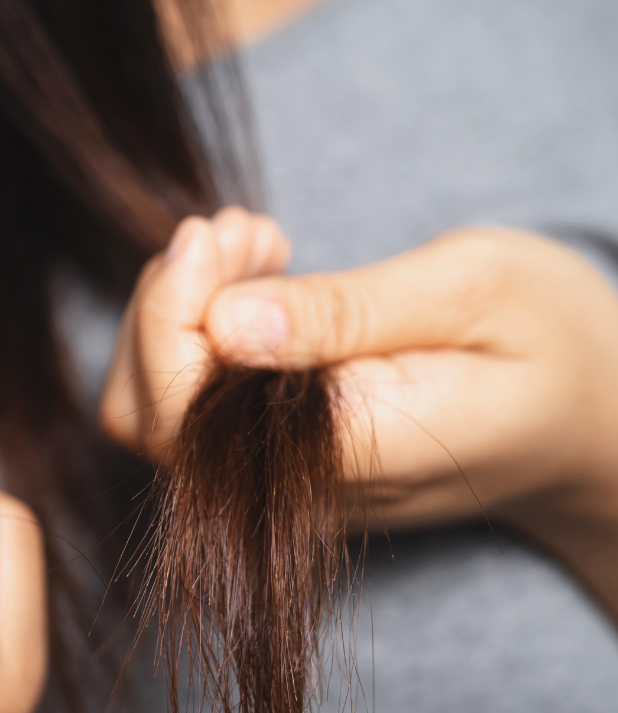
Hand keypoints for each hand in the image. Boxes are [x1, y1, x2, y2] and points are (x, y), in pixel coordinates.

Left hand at [100, 213, 617, 614]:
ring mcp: (282, 481)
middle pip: (144, 413)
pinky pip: (191, 403)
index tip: (215, 232)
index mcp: (352, 452)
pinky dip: (196, 327)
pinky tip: (257, 277)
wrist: (595, 423)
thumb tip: (226, 325)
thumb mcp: (473, 294)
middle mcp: (299, 487)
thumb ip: (348, 314)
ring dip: (176, 309)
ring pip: (152, 408)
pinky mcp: (276, 458)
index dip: (170, 310)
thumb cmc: (552, 343)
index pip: (185, 409)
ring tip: (254, 244)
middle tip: (242, 229)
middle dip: (165, 301)